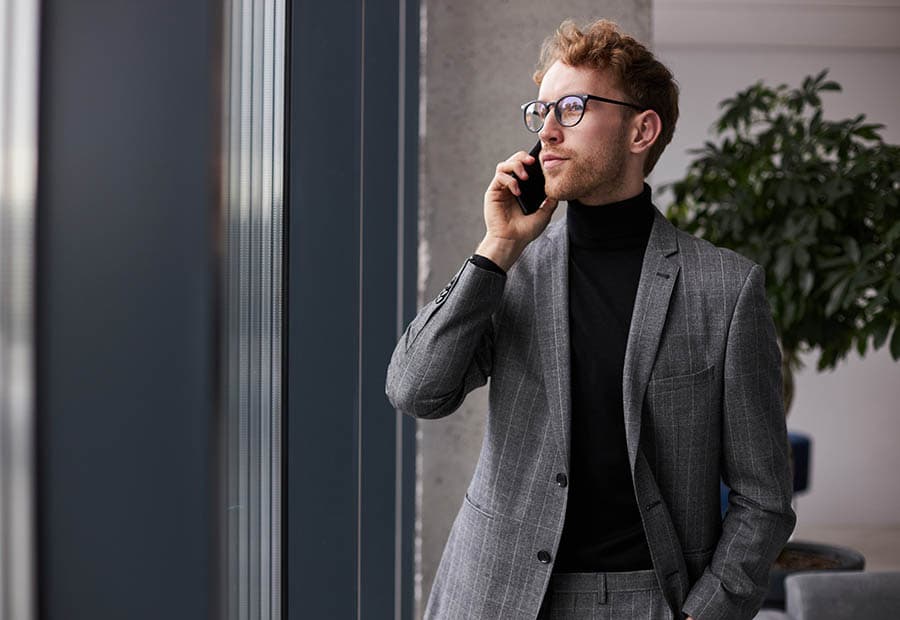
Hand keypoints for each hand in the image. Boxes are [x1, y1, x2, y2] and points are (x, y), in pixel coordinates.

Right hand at [476, 150, 557, 270]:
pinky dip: (509, 180)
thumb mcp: (544, 214)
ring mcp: (501, 189)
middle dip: (522, 157)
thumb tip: (558, 189)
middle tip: (532, 161)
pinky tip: (517, 191)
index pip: (524, 167)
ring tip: (525, 176)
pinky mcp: (493, 192)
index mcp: (522, 189)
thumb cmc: (525, 231)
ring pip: (504, 165)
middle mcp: (510, 187)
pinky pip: (499, 176)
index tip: (541, 161)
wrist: (511, 241)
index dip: (531, 161)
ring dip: (515, 165)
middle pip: (513, 161)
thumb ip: (550, 200)